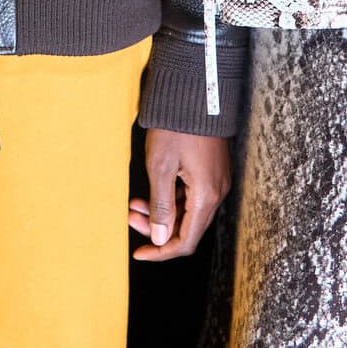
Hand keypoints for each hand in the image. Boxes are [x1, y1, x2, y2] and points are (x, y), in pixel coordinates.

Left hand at [130, 129, 231, 261]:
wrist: (195, 94)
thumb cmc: (175, 128)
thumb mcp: (160, 168)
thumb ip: (161, 207)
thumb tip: (160, 239)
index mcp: (206, 195)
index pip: (186, 241)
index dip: (162, 251)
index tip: (139, 253)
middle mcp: (217, 192)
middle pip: (187, 228)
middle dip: (157, 228)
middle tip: (130, 217)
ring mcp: (216, 181)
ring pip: (188, 212)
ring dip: (161, 213)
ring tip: (134, 204)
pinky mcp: (212, 172)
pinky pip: (192, 197)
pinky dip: (171, 199)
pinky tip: (150, 193)